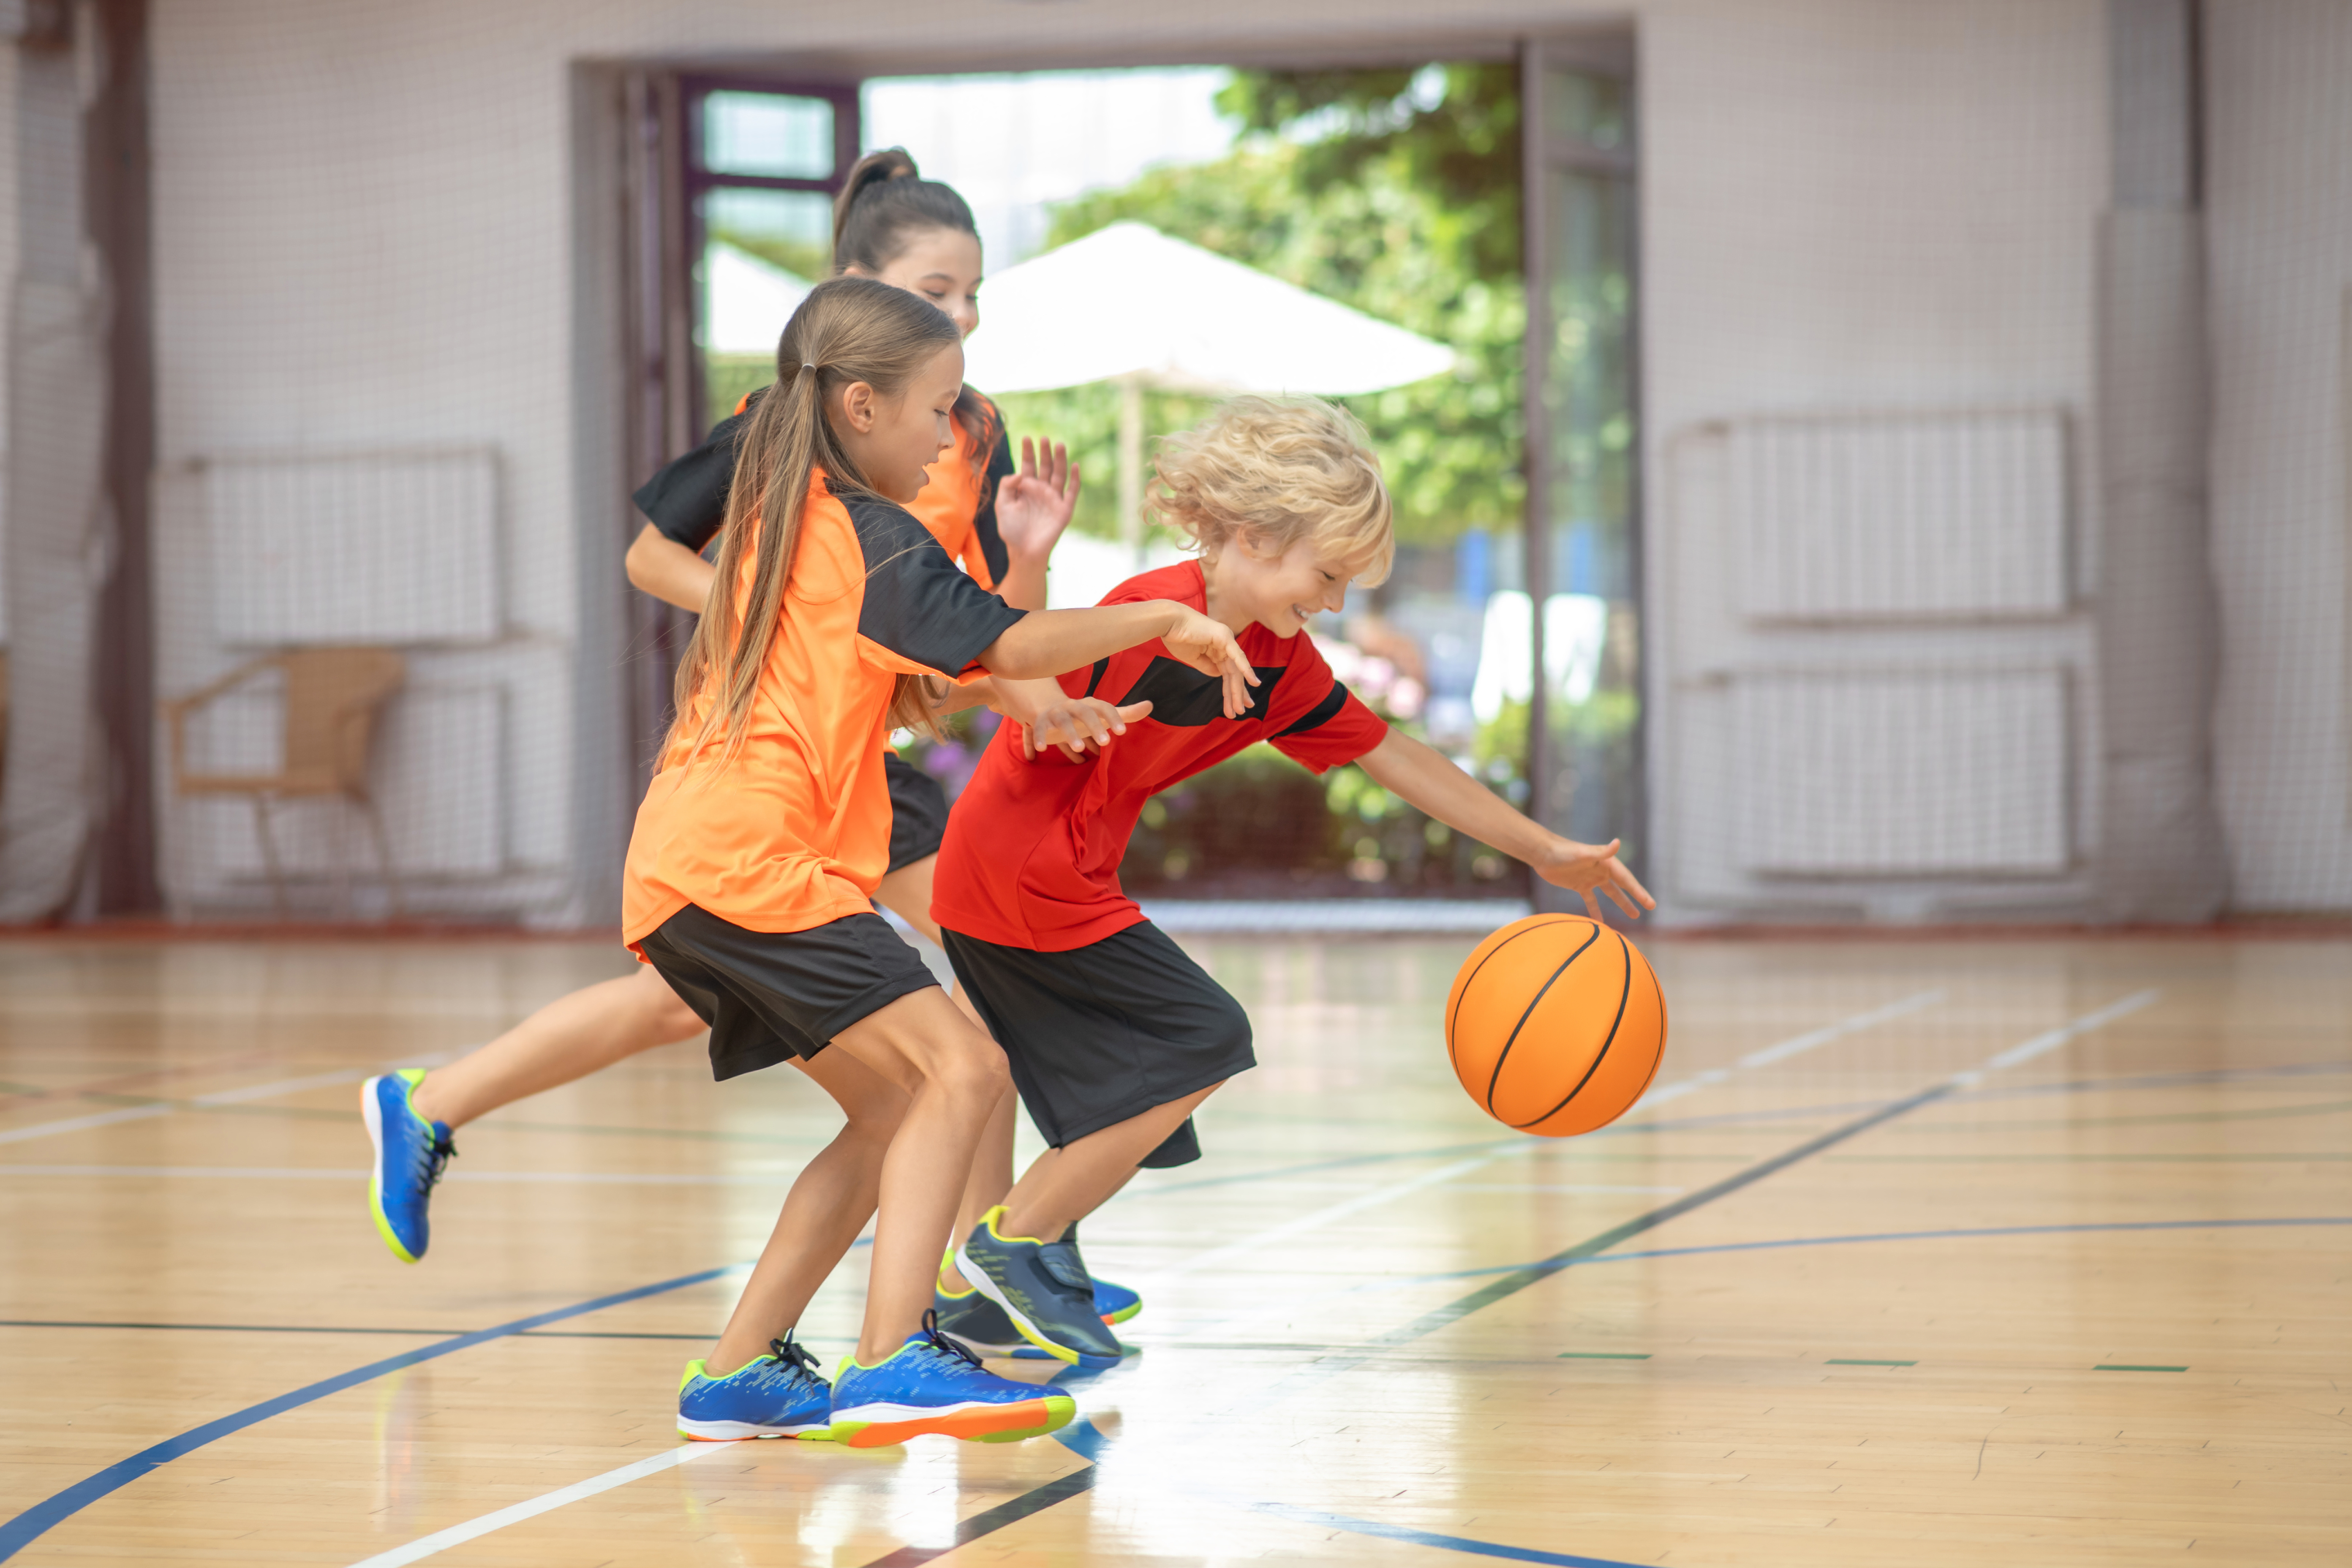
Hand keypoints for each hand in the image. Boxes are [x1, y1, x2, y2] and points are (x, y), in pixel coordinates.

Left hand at [996, 438, 1079, 564]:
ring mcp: (1054, 499)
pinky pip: (1072, 491)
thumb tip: (1020, 473)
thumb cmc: (1012, 530)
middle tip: (1044, 438)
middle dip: (1044, 452)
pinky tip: (1075, 465)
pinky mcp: (1064, 509)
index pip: (1028, 465)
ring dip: (1060, 460)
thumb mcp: (1002, 505)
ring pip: (1059, 474)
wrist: (1024, 551)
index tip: (1026, 437)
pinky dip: (1075, 479)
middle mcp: (1041, 490)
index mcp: (1026, 488)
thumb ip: (1007, 486)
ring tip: (1059, 445)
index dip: (1028, 452)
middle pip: (1045, 466)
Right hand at [1019, 698, 1152, 761]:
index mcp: (1091, 704)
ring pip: (1063, 720)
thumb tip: (1150, 705)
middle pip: (1084, 712)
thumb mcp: (1104, 715)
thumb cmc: (1084, 716)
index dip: (1114, 718)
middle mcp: (1074, 706)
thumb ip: (1126, 713)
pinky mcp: (1041, 721)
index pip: (1104, 707)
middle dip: (1094, 726)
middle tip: (1106, 742)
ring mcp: (1057, 713)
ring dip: (1070, 733)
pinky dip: (1038, 738)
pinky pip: (1038, 728)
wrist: (1050, 707)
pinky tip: (1040, 750)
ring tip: (1080, 748)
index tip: (1123, 731)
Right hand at [1156, 603, 1259, 717]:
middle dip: (1237, 693)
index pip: (1228, 672)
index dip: (1231, 690)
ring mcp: (1226, 639)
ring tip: (1240, 708)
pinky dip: (1246, 669)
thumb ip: (1208, 667)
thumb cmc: (1177, 638)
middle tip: (1241, 711)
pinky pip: (1237, 656)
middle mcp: (1225, 644)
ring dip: (1237, 690)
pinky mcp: (1224, 637)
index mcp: (1216, 648)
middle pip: (1234, 673)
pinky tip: (1253, 683)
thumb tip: (1219, 676)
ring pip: (1235, 669)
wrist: (1167, 623)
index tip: (1234, 706)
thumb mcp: (1193, 659)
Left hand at [1532, 838, 1654, 921]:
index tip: (1650, 904)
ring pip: (1610, 893)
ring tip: (1634, 916)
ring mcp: (1591, 878)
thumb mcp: (1583, 853)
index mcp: (1606, 863)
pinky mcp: (1579, 885)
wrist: (1543, 854)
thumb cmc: (1563, 852)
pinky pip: (1591, 900)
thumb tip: (1618, 842)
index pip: (1627, 880)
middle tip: (1650, 907)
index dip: (1639, 892)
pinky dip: (1595, 910)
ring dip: (1621, 903)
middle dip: (1636, 897)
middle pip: (1622, 887)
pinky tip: (1600, 922)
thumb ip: (1601, 852)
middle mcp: (1601, 870)